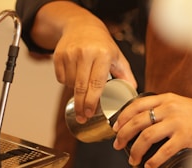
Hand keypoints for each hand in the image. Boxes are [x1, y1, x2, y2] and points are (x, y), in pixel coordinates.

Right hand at [31, 1, 136, 122]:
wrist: (81, 26)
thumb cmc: (102, 44)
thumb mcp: (117, 56)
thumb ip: (126, 74)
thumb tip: (133, 91)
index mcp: (103, 55)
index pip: (96, 84)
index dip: (92, 102)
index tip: (90, 114)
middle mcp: (85, 53)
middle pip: (80, 87)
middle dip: (81, 106)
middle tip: (82, 117)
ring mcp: (70, 54)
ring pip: (69, 84)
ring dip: (75, 91)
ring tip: (82, 84)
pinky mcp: (58, 55)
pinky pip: (60, 78)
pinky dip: (66, 82)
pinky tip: (74, 76)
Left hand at [112, 93, 191, 167]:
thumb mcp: (179, 104)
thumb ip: (163, 109)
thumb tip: (143, 121)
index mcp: (165, 99)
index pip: (136, 105)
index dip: (122, 117)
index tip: (115, 127)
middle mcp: (168, 108)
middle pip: (137, 121)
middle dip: (123, 135)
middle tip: (118, 145)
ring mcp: (177, 122)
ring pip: (146, 136)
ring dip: (136, 150)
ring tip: (132, 159)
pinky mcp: (186, 136)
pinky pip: (163, 150)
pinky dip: (154, 160)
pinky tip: (149, 165)